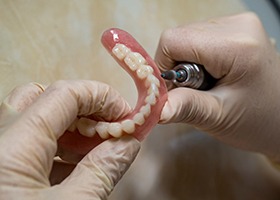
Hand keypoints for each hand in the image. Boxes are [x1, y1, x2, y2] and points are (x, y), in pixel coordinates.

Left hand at [0, 81, 139, 198]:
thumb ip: (101, 172)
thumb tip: (128, 144)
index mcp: (11, 148)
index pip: (64, 94)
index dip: (102, 97)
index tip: (125, 116)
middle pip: (42, 98)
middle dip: (84, 109)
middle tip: (108, 129)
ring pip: (35, 121)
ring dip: (72, 129)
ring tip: (97, 151)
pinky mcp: (1, 169)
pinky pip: (29, 145)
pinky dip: (57, 148)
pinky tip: (76, 167)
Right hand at [155, 12, 279, 160]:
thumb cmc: (257, 120)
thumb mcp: (218, 117)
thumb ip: (186, 107)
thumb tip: (156, 108)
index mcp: (235, 45)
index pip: (173, 40)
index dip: (164, 66)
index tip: (175, 90)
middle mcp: (237, 25)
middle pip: (179, 37)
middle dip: (178, 67)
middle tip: (196, 91)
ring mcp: (238, 23)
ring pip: (187, 37)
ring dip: (187, 64)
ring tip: (208, 84)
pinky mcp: (236, 28)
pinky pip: (199, 38)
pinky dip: (197, 58)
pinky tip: (213, 75)